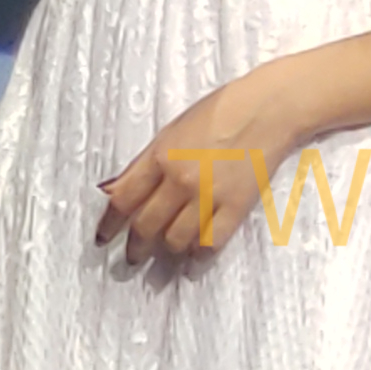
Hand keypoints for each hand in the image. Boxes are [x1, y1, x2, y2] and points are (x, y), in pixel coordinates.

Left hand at [96, 80, 286, 261]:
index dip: (109, 225)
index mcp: (160, 157)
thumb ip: (145, 163)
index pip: (123, 201)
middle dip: (136, 247)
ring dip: (166, 252)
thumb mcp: (171, 130)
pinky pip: (210, 242)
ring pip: (175, 240)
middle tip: (133, 257)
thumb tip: (117, 191)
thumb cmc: (219, 112)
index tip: (103, 239)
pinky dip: (198, 255)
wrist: (267, 110)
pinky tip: (192, 259)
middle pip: (146, 226)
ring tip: (164, 256)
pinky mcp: (236, 207)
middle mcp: (180, 180)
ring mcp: (209, 196)